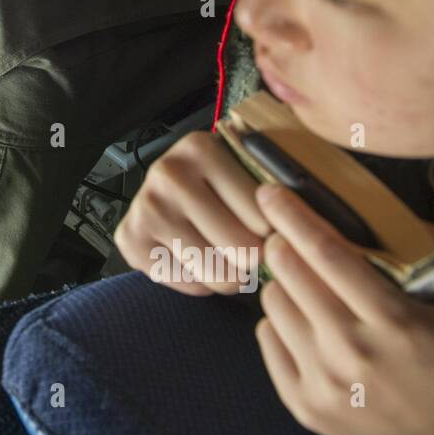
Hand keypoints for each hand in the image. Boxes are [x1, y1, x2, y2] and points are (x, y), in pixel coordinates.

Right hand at [114, 131, 268, 294]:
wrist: (160, 191)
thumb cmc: (214, 185)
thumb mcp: (243, 169)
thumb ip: (275, 187)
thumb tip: (302, 229)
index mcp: (202, 149)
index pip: (265, 216)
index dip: (274, 232)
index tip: (270, 228)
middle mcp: (168, 175)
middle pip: (243, 250)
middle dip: (253, 259)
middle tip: (248, 249)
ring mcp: (146, 209)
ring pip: (218, 274)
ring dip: (230, 275)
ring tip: (224, 255)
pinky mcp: (130, 241)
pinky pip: (190, 285)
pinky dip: (201, 282)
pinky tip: (195, 258)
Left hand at [254, 184, 433, 434]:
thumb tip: (408, 218)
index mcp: (394, 322)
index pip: (327, 254)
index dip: (294, 217)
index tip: (272, 192)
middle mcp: (351, 351)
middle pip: (288, 274)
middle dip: (281, 243)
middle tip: (288, 236)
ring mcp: (323, 381)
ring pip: (273, 303)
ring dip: (283, 283)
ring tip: (308, 285)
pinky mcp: (302, 402)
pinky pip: (266, 338)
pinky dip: (279, 321)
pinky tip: (306, 322)